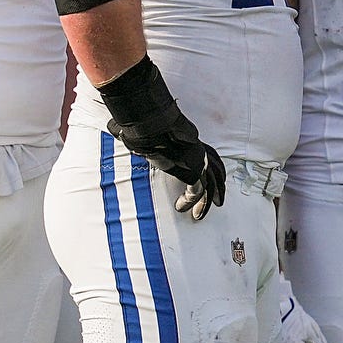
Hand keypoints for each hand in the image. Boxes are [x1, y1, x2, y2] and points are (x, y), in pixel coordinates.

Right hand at [100, 59, 226, 218]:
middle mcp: (199, 151)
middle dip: (219, 187)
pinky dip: (191, 202)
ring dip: (205, 203)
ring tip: (198, 216)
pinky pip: (196, 192)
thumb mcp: (151, 131)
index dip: (212, 167)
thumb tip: (123, 131)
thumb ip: (146, 136)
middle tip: (219, 200)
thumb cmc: (149, 126)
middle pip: (215, 171)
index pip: (209, 155)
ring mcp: (198, 162)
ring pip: (208, 186)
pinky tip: (181, 207)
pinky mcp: (193, 172)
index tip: (212, 176)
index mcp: (192, 141)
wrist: (153, 126)